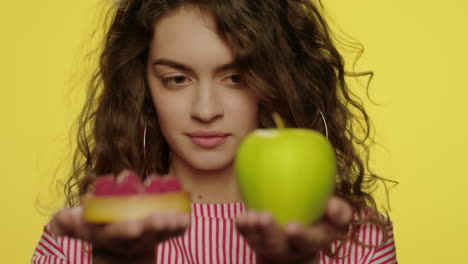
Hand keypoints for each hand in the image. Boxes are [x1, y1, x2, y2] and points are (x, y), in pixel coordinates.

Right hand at [49, 206, 189, 263]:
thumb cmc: (97, 228)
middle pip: (145, 235)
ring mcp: (150, 238)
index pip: (117, 234)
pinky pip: (176, 231)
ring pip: (163, 234)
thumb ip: (68, 222)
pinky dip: (182, 224)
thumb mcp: (78, 226)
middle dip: (154, 227)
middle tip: (161, 218)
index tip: (134, 226)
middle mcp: (132, 241)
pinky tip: (187, 214)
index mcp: (110, 237)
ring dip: (172, 226)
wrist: (119, 244)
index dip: (125, 231)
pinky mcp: (165, 234)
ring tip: (179, 217)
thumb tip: (64, 216)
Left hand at [235, 196, 352, 263]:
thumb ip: (339, 212)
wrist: (295, 239)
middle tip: (264, 217)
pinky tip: (240, 218)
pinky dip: (242, 227)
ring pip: (260, 242)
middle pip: (278, 245)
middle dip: (270, 233)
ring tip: (251, 216)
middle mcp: (289, 248)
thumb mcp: (333, 220)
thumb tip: (331, 204)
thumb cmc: (319, 220)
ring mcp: (270, 246)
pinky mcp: (255, 240)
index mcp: (312, 242)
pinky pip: (246, 235)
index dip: (301, 236)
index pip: (309, 241)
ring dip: (253, 229)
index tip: (291, 227)